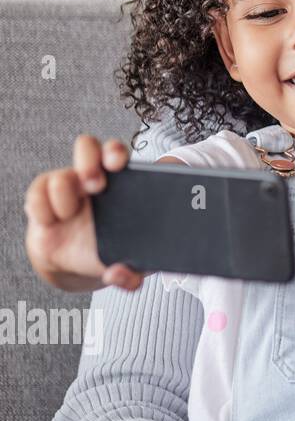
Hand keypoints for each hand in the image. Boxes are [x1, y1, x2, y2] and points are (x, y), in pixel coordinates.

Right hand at [24, 135, 146, 291]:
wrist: (74, 262)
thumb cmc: (108, 250)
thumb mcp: (128, 263)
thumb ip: (131, 273)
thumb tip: (119, 275)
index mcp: (122, 184)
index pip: (120, 155)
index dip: (117, 153)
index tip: (119, 166)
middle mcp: (93, 178)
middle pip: (88, 146)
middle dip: (89, 160)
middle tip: (95, 186)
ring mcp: (66, 185)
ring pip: (61, 175)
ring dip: (65, 196)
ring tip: (70, 216)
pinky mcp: (42, 196)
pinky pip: (37, 192)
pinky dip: (42, 209)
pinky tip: (52, 221)